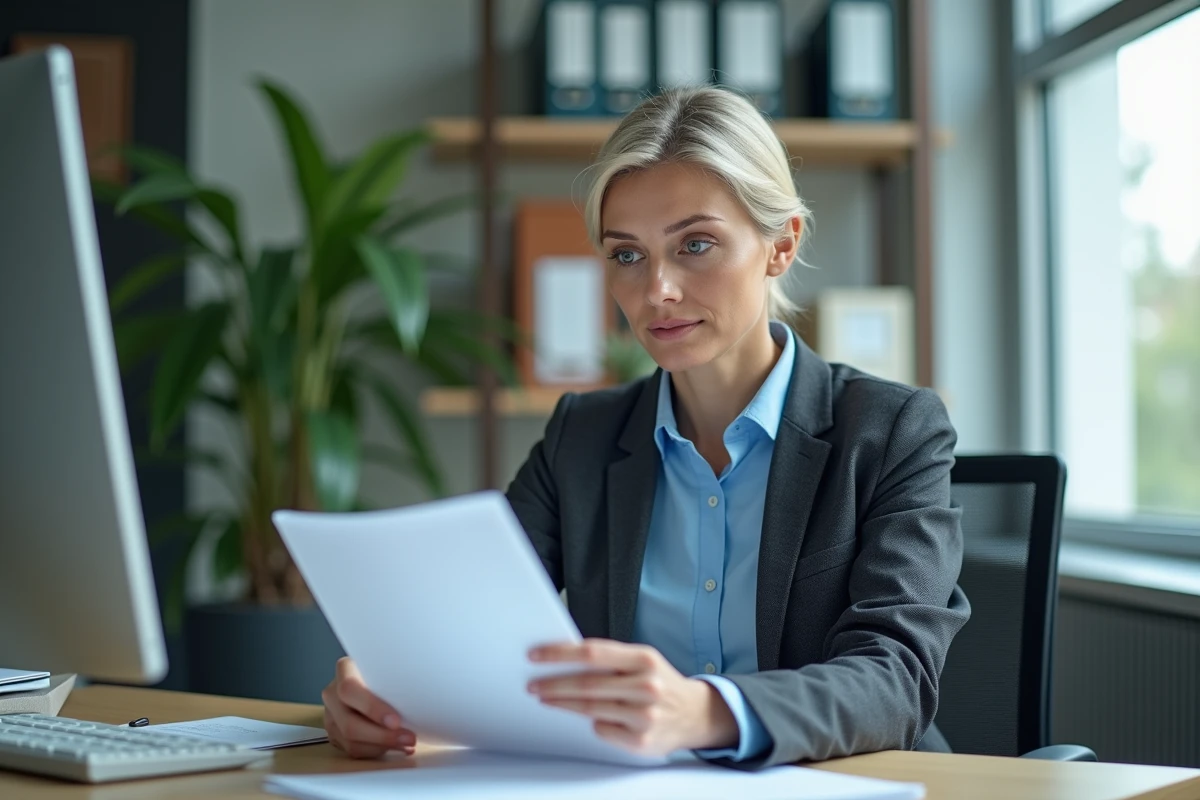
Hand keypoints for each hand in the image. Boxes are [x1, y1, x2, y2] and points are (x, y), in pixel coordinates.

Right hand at [321, 657, 415, 757]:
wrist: (367, 678)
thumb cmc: (382, 671)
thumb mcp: (386, 666)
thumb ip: (395, 677)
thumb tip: (424, 694)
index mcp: (345, 670)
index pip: (350, 689)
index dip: (372, 708)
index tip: (396, 720)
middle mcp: (332, 693)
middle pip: (350, 724)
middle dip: (383, 736)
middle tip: (409, 737)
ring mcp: (331, 716)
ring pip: (351, 741)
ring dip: (383, 746)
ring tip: (407, 743)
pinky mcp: (335, 734)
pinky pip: (354, 750)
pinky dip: (378, 751)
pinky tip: (397, 746)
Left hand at [527, 639, 738, 755]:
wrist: (695, 714)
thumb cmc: (661, 683)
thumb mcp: (643, 661)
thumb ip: (611, 659)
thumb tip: (565, 659)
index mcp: (644, 659)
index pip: (592, 653)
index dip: (560, 654)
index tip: (536, 655)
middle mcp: (646, 686)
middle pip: (586, 684)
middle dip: (553, 684)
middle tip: (533, 683)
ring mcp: (644, 715)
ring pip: (590, 709)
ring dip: (562, 703)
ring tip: (546, 698)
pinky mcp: (641, 740)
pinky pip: (602, 730)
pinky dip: (592, 723)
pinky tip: (588, 718)